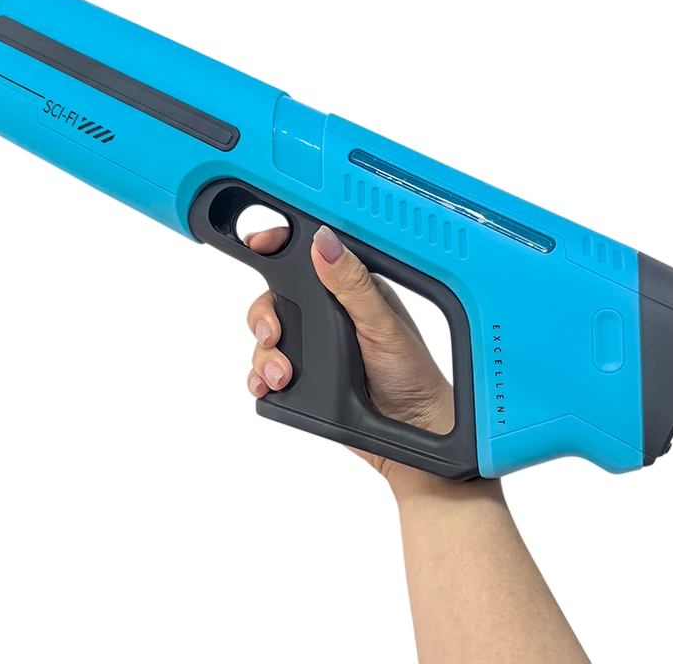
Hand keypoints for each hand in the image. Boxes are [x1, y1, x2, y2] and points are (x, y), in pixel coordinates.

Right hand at [244, 224, 468, 494]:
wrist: (414, 429)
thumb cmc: (412, 374)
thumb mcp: (383, 324)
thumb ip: (353, 284)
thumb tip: (325, 242)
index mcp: (350, 288)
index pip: (307, 257)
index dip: (278, 246)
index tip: (258, 244)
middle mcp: (327, 314)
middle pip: (274, 299)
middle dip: (263, 316)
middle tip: (273, 334)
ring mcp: (313, 346)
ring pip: (266, 338)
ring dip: (263, 354)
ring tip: (281, 374)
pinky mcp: (303, 377)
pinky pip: (265, 370)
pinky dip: (259, 377)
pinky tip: (269, 386)